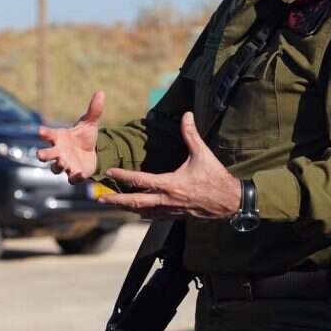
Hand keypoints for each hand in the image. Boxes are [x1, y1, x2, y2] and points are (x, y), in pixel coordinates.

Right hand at [37, 91, 104, 182]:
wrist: (93, 153)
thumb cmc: (84, 137)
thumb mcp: (89, 124)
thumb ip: (94, 110)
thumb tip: (101, 92)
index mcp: (59, 137)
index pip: (48, 134)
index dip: (43, 133)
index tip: (39, 131)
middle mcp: (58, 152)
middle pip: (46, 154)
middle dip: (43, 154)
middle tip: (40, 154)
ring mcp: (65, 164)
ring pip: (56, 168)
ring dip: (58, 165)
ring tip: (62, 162)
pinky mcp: (74, 174)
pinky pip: (72, 178)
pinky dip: (75, 177)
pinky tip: (81, 173)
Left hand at [101, 112, 241, 219]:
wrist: (231, 202)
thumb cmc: (216, 177)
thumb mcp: (203, 154)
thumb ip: (191, 134)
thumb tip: (187, 114)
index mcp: (171, 184)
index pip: (141, 180)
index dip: (123, 176)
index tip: (109, 172)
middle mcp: (167, 199)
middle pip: (136, 202)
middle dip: (117, 200)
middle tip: (100, 199)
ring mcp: (171, 210)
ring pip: (143, 211)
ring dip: (127, 208)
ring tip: (113, 204)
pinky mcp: (177, 215)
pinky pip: (156, 216)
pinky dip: (144, 214)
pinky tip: (137, 212)